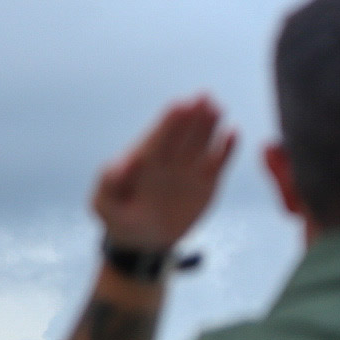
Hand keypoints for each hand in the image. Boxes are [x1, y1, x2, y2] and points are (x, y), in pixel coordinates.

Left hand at [91, 96, 237, 250]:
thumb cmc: (120, 220)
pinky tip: (234, 132)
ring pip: (203, 141)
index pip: (159, 136)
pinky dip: (228, 148)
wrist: (145, 242)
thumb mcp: (105, 205)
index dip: (169, 121)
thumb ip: (108, 183)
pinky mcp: (207, 180)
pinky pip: (219, 161)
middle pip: (183, 132)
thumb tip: (121, 161)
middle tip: (204, 97)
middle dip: (193, 115)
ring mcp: (189, 167)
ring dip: (211, 124)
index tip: (180, 105)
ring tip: (218, 108)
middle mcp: (169, 158)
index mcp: (144, 159)